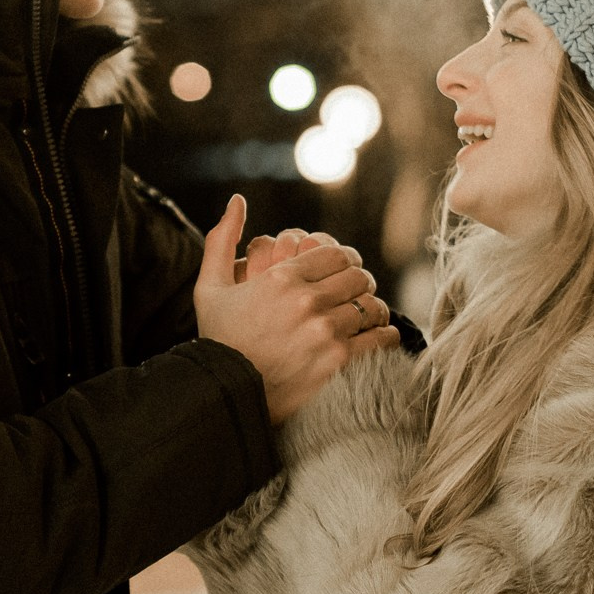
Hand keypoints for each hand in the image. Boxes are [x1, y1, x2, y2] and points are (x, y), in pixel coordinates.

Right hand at [195, 197, 397, 424]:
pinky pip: (379, 338)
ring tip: (367, 316)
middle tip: (355, 294)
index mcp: (281, 278)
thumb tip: (236, 200)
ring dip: (372, 309)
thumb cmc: (217, 340)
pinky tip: (377, 337)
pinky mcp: (338, 362)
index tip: (343, 272)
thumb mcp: (209, 287)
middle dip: (359, 284)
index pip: (337, 254)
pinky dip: (384, 335)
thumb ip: (222, 239)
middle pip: (358, 277)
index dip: (345, 261)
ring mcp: (324, 332)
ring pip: (372, 306)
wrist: (224, 393)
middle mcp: (306, 301)